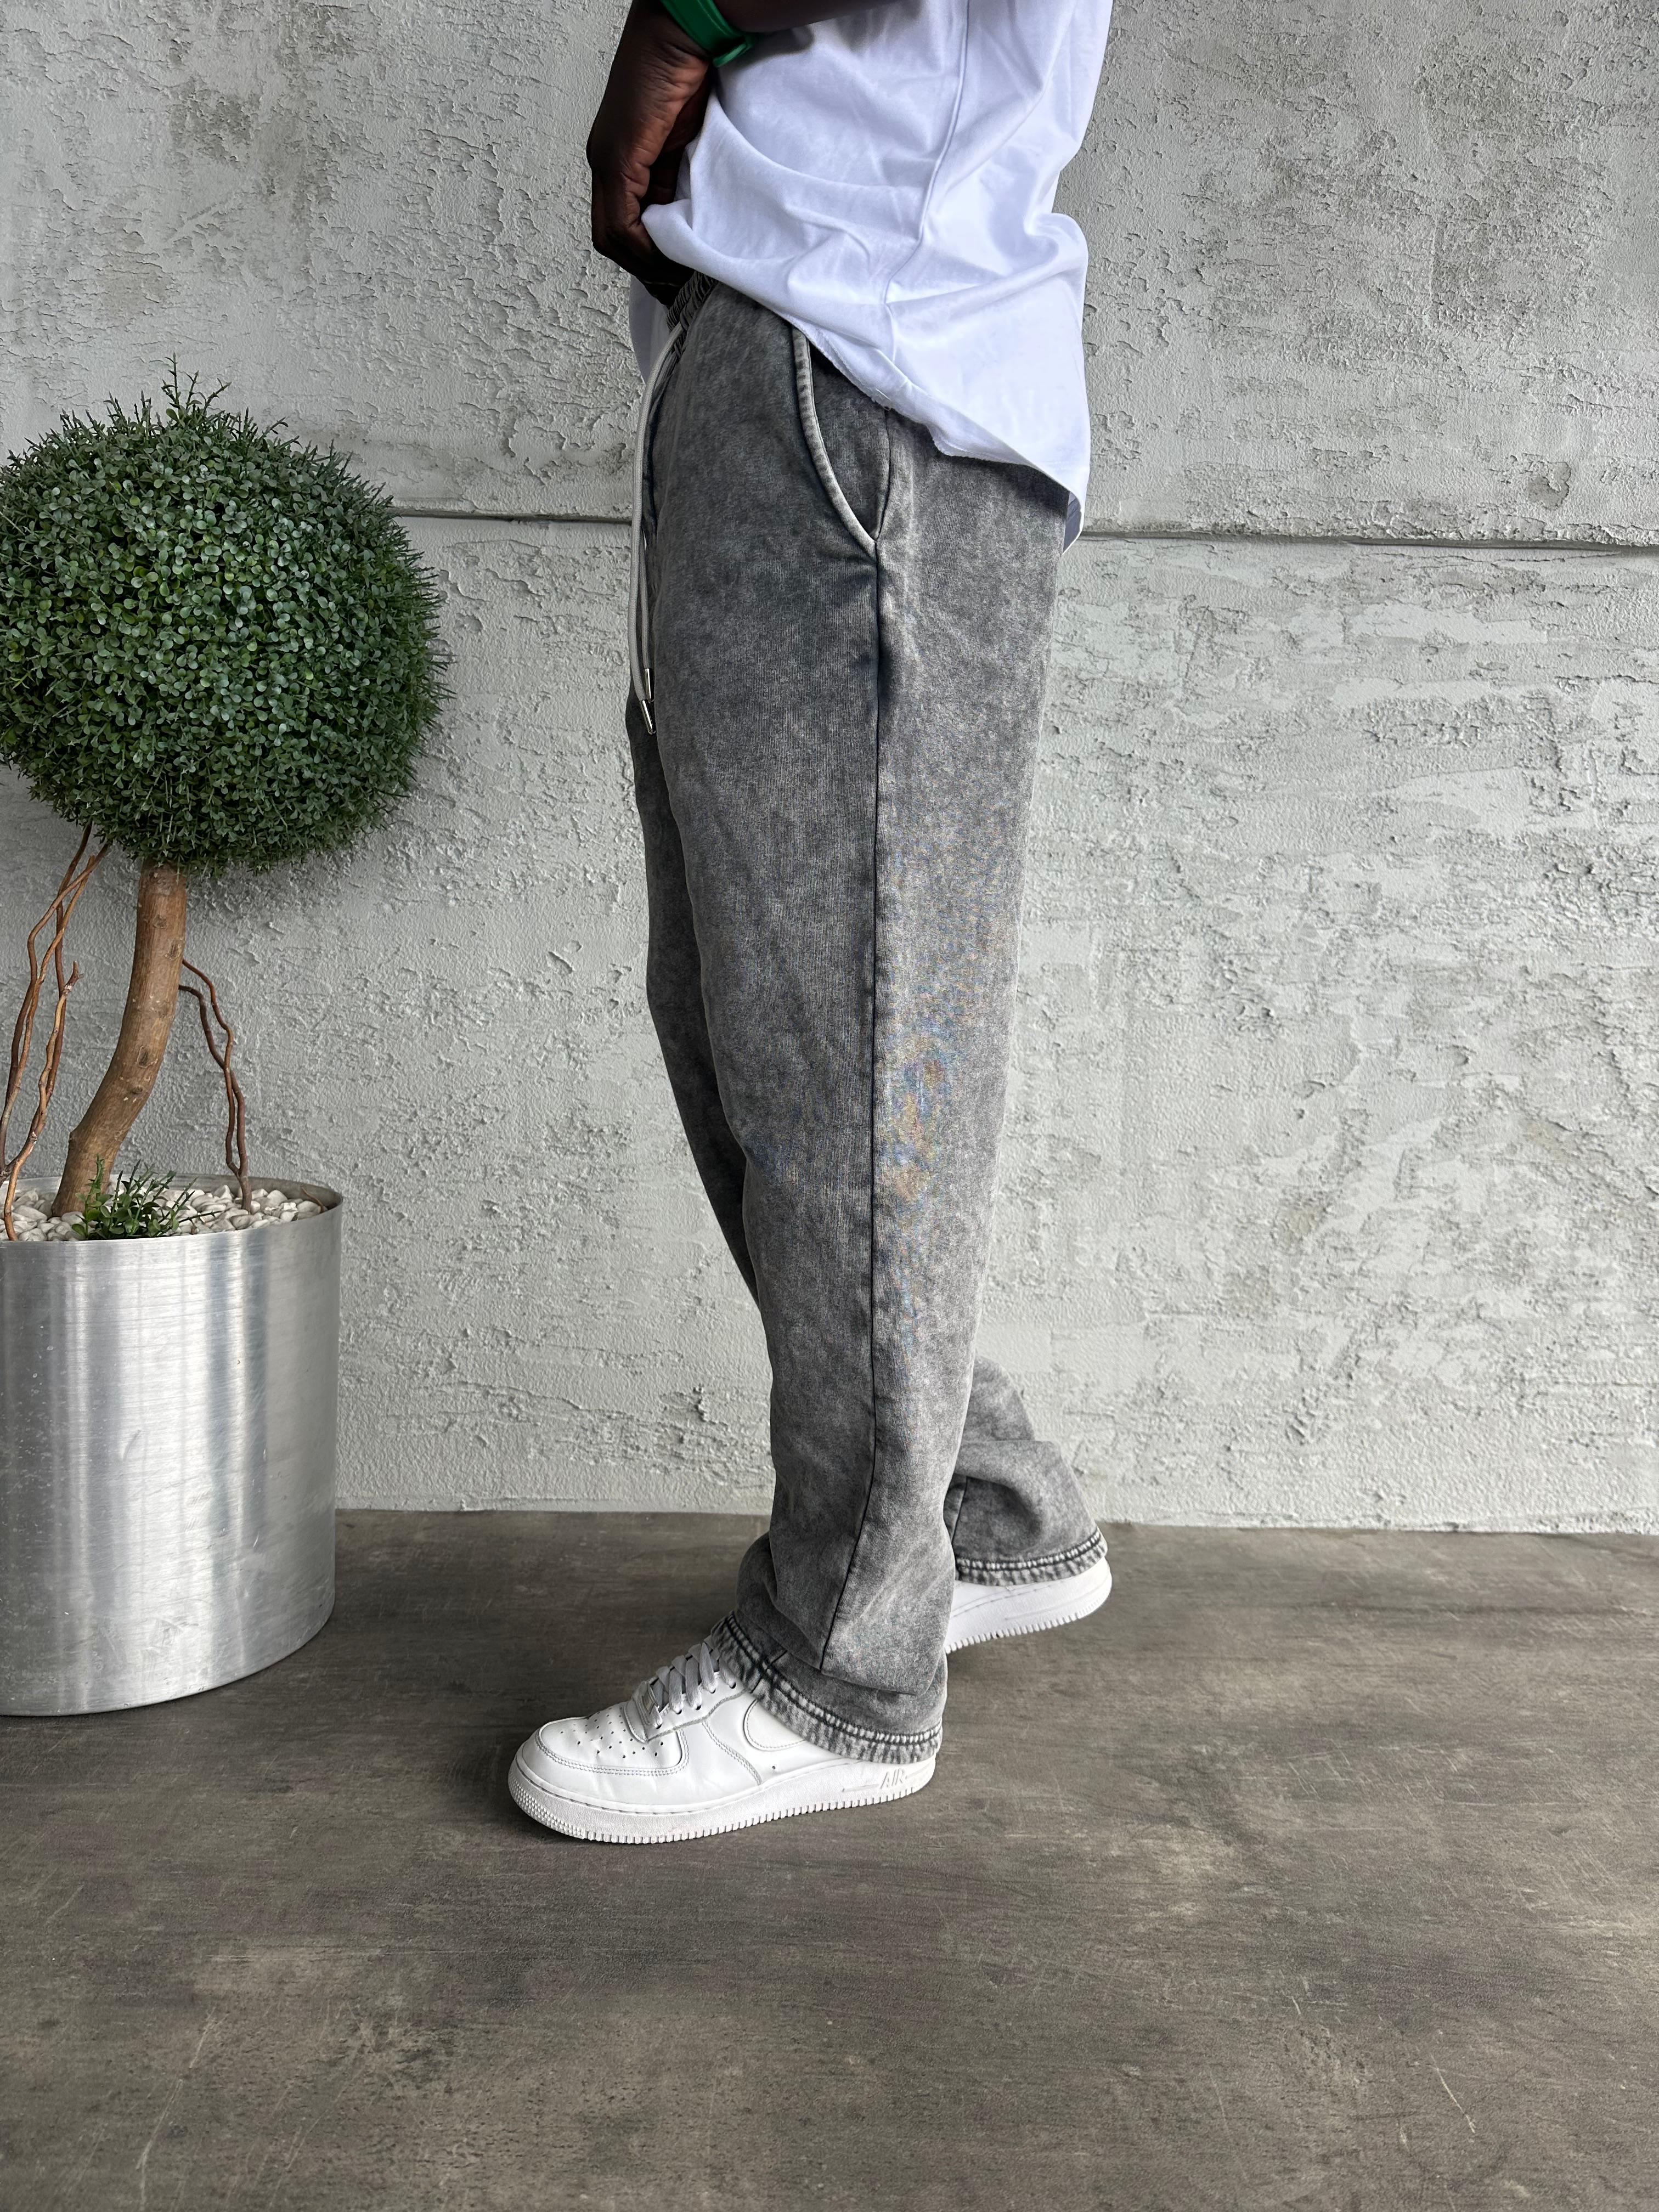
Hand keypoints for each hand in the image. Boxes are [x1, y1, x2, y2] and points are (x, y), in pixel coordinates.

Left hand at [586, 0, 712, 302]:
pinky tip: (673, 257)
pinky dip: (645, 248)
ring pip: (614, 237)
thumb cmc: (690, 74)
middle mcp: (605, 161)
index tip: (680, 275)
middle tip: (680, 287)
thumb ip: (682, 179)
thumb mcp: (689, 143)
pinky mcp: (617, 158)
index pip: (621, 226)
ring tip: (683, 276)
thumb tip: (693, 223)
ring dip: (649, 264)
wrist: (683, 32)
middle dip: (647, 269)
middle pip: (612, 239)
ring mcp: (606, 160)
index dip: (647, 258)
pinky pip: (621, 223)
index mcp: (620, 157)